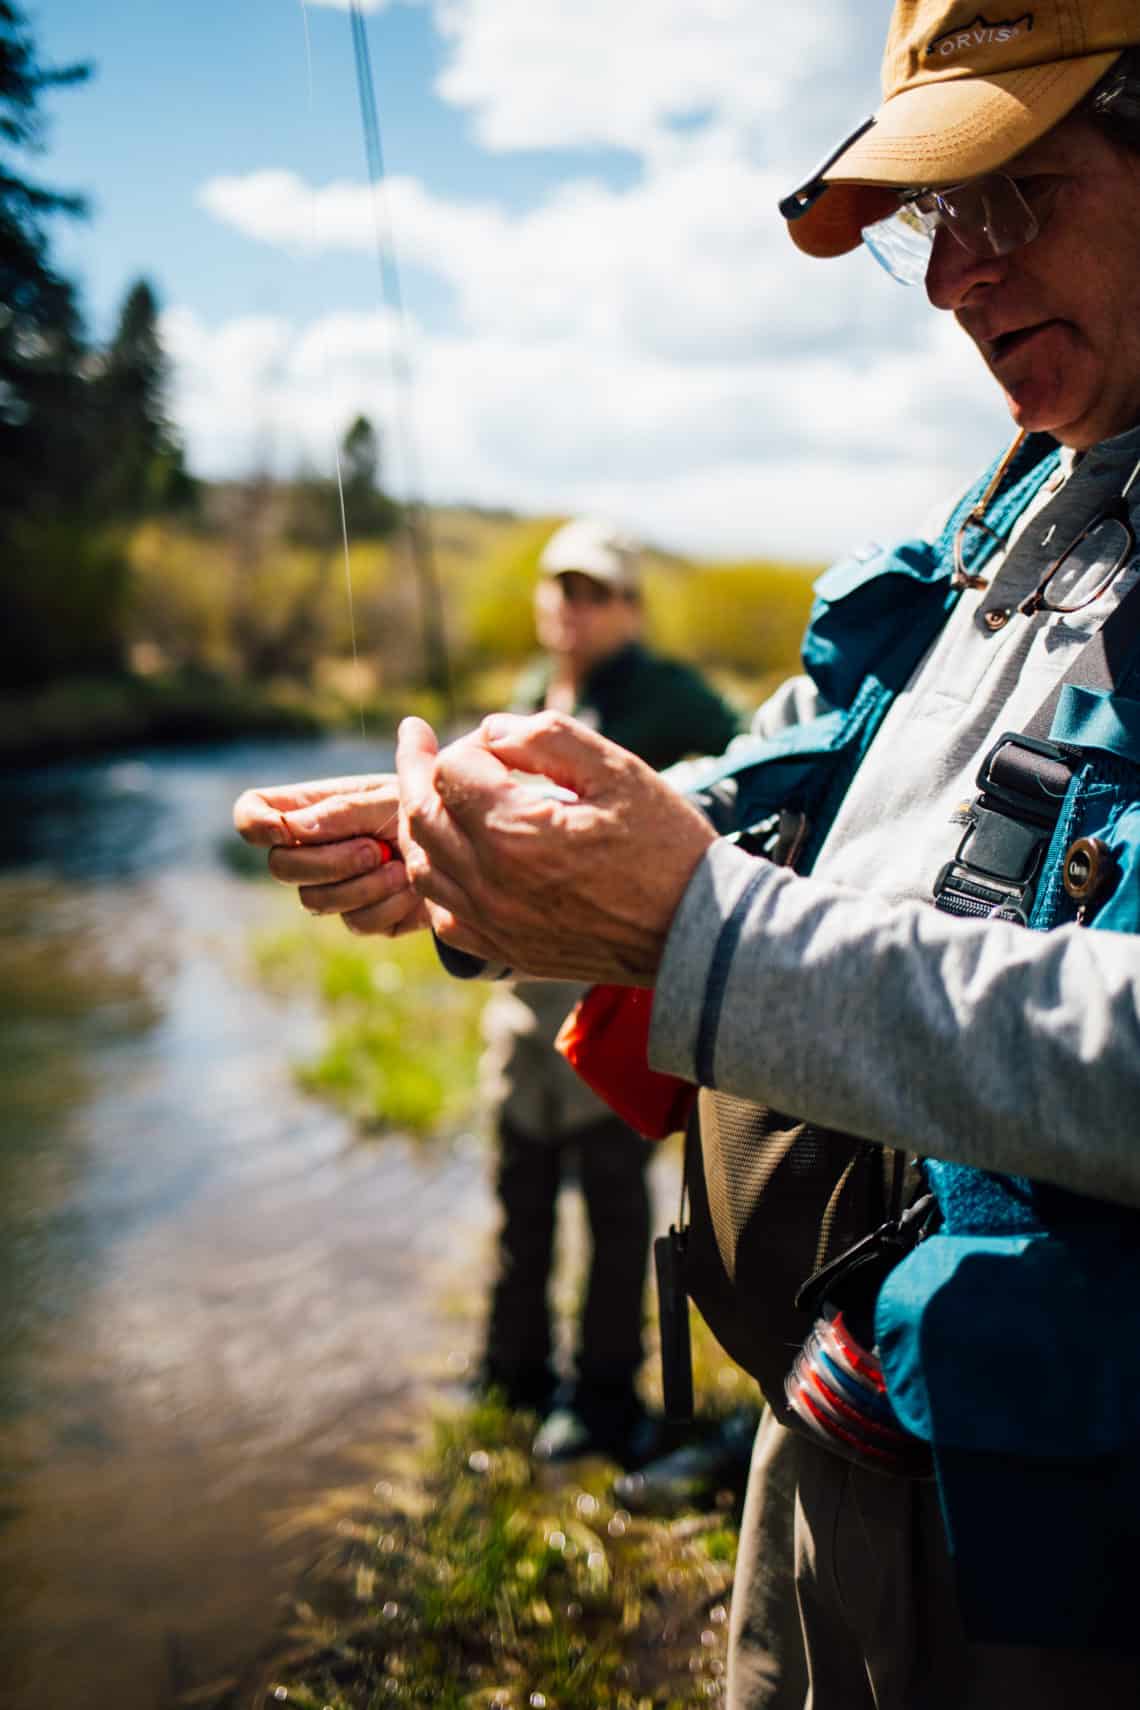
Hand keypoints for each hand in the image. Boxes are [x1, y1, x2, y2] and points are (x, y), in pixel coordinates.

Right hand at [232, 773, 427, 936]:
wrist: (464, 845)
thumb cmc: (423, 807)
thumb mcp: (387, 798)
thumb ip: (341, 812)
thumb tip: (291, 830)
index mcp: (308, 809)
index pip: (251, 815)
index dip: (256, 824)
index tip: (285, 828)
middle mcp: (311, 850)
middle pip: (278, 867)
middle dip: (327, 862)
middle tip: (373, 848)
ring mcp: (333, 887)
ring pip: (316, 902)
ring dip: (364, 883)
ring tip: (400, 864)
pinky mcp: (362, 917)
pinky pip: (357, 922)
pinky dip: (388, 903)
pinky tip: (411, 884)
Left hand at [396, 712, 716, 982]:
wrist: (694, 932)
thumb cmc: (664, 846)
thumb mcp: (617, 770)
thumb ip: (548, 736)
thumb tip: (491, 730)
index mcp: (516, 833)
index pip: (452, 771)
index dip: (468, 744)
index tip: (496, 741)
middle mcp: (491, 883)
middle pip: (420, 814)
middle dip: (417, 769)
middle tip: (416, 738)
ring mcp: (492, 923)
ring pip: (421, 865)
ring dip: (418, 820)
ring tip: (428, 790)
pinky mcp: (502, 950)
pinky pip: (442, 911)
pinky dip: (435, 874)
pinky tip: (449, 853)